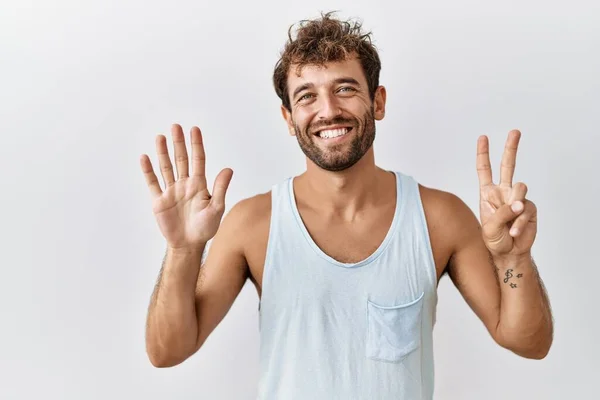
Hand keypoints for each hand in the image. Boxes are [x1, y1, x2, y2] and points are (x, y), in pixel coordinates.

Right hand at [140, 124, 232, 249]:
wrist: (189, 244)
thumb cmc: (205, 228)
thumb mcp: (216, 208)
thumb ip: (220, 188)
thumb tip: (228, 169)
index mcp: (199, 185)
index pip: (198, 160)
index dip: (196, 145)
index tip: (194, 130)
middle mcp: (185, 184)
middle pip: (181, 159)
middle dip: (178, 143)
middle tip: (176, 126)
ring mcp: (171, 191)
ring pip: (166, 167)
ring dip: (163, 152)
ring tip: (160, 137)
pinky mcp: (159, 201)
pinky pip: (153, 183)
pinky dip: (148, 171)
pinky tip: (145, 158)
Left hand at [476, 129, 536, 259]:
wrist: (508, 252)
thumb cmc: (494, 239)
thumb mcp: (489, 227)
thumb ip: (501, 213)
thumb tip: (518, 204)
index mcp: (488, 193)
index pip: (484, 170)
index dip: (483, 154)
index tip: (483, 137)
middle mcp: (503, 192)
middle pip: (507, 166)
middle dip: (511, 148)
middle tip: (515, 131)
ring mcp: (517, 198)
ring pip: (520, 188)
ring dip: (514, 206)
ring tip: (509, 223)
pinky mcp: (530, 208)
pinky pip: (526, 209)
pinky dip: (519, 222)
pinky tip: (514, 231)